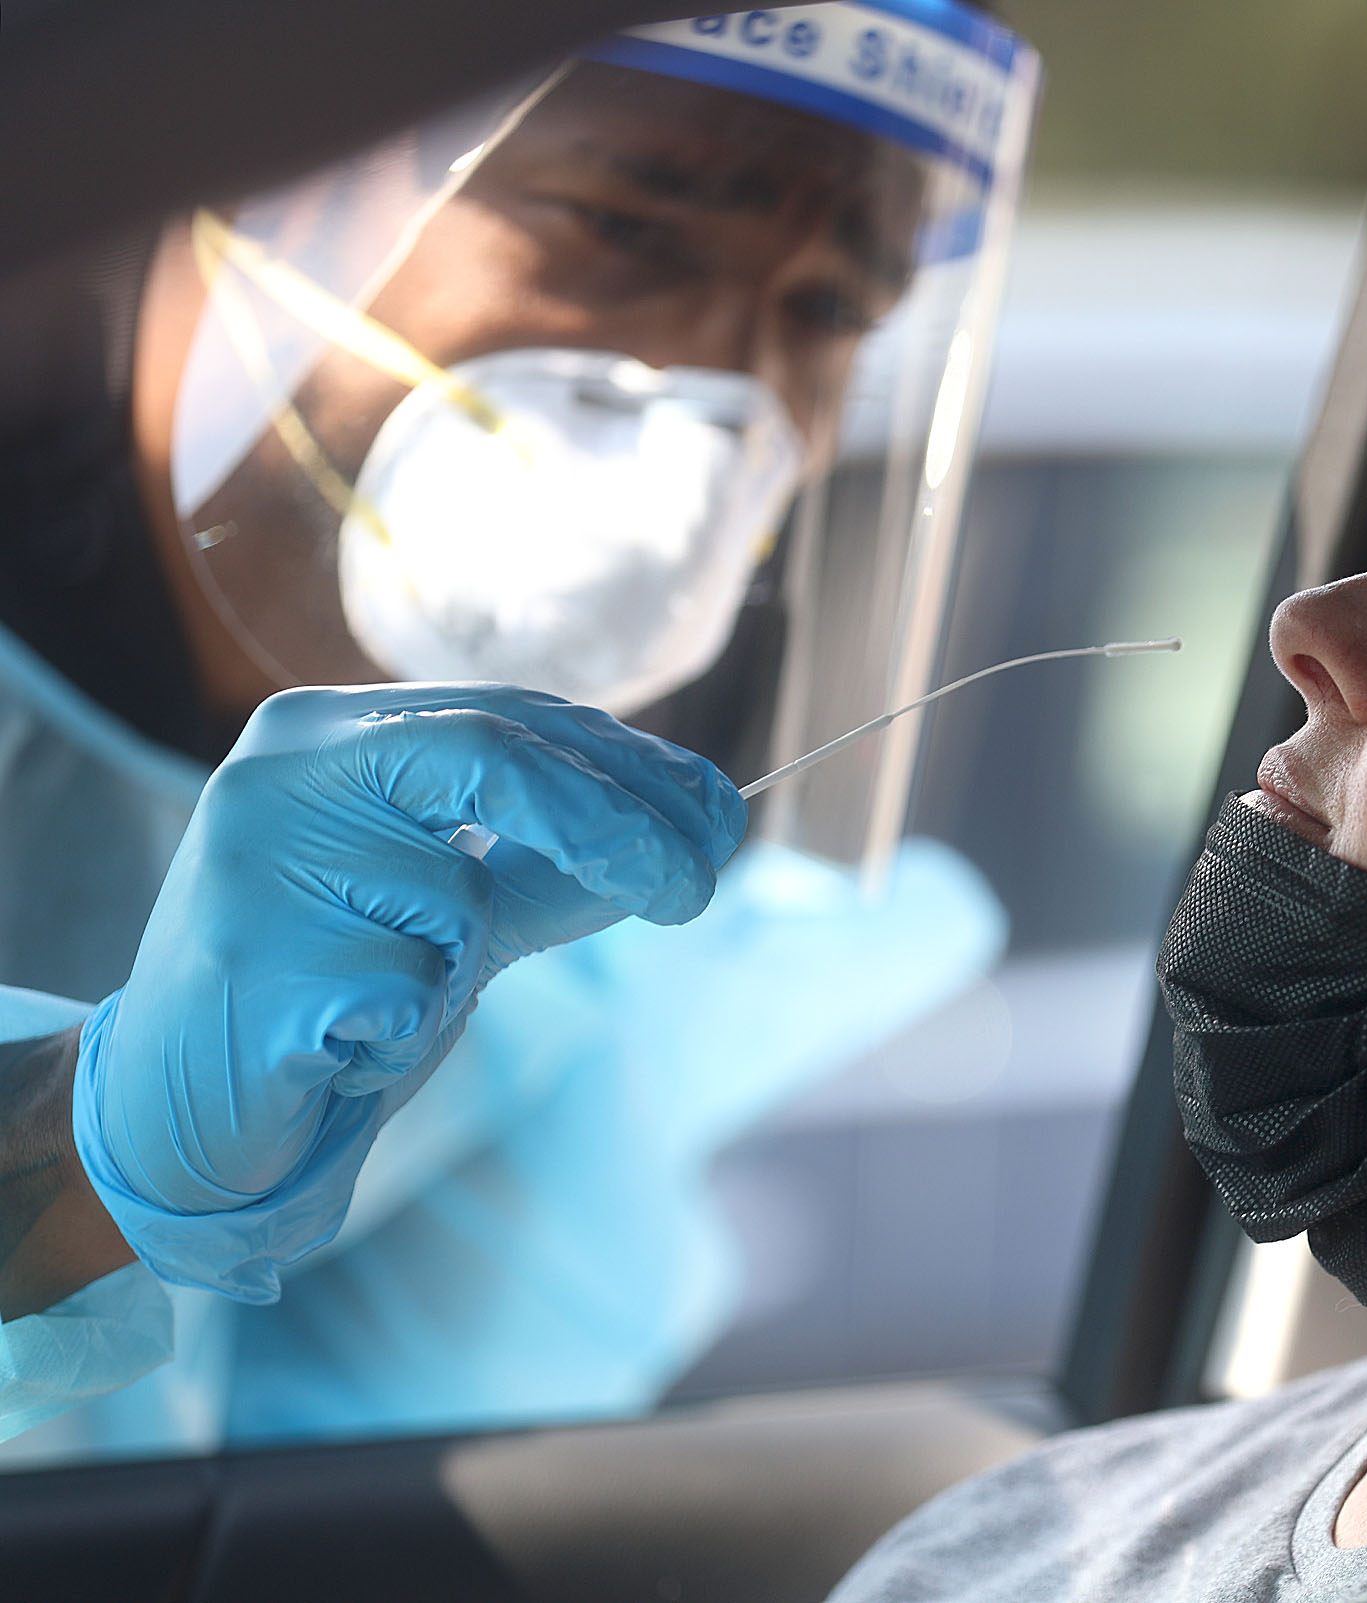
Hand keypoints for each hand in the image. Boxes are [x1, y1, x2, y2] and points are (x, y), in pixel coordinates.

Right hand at [71, 684, 744, 1300]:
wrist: (178, 1109)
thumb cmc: (340, 989)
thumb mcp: (464, 909)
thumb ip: (563, 863)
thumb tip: (700, 828)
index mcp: (332, 732)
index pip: (513, 716)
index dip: (632, 767)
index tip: (720, 820)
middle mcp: (283, 772)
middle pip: (494, 755)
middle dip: (618, 827)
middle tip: (696, 889)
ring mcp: (255, 862)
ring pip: (454, 899)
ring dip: (458, 968)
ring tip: (387, 995)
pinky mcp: (249, 964)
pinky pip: (405, 992)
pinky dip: (408, 1026)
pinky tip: (344, 1040)